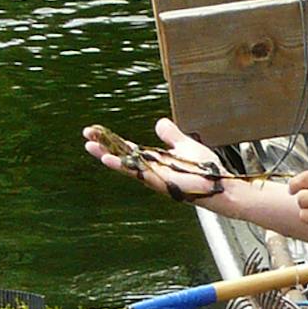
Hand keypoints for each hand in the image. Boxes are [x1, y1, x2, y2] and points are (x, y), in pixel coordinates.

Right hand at [85, 117, 224, 199]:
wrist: (221, 185)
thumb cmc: (206, 169)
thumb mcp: (186, 145)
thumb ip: (171, 135)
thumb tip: (159, 122)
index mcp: (154, 160)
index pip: (127, 149)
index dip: (112, 140)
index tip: (95, 131)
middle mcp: (151, 169)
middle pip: (122, 156)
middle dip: (104, 147)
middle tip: (86, 136)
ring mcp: (154, 177)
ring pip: (125, 166)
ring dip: (107, 157)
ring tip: (90, 147)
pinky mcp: (159, 182)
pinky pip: (137, 173)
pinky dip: (122, 166)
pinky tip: (109, 159)